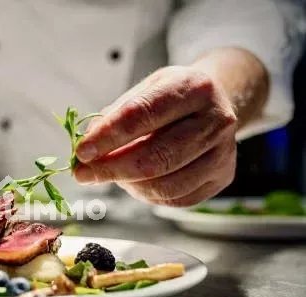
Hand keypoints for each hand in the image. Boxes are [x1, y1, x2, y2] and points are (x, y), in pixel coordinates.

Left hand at [73, 65, 238, 206]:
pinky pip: (175, 199)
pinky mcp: (222, 177)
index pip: (143, 115)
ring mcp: (223, 152)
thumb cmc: (171, 98)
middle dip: (111, 169)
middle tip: (82, 174)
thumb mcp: (144, 90)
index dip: (108, 136)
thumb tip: (86, 147)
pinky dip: (145, 194)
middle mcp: (216, 119)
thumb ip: (114, 116)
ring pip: (165, 184)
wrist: (215, 104)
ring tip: (109, 174)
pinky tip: (133, 181)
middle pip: (156, 157)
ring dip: (127, 184)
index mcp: (194, 87)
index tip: (81, 151)